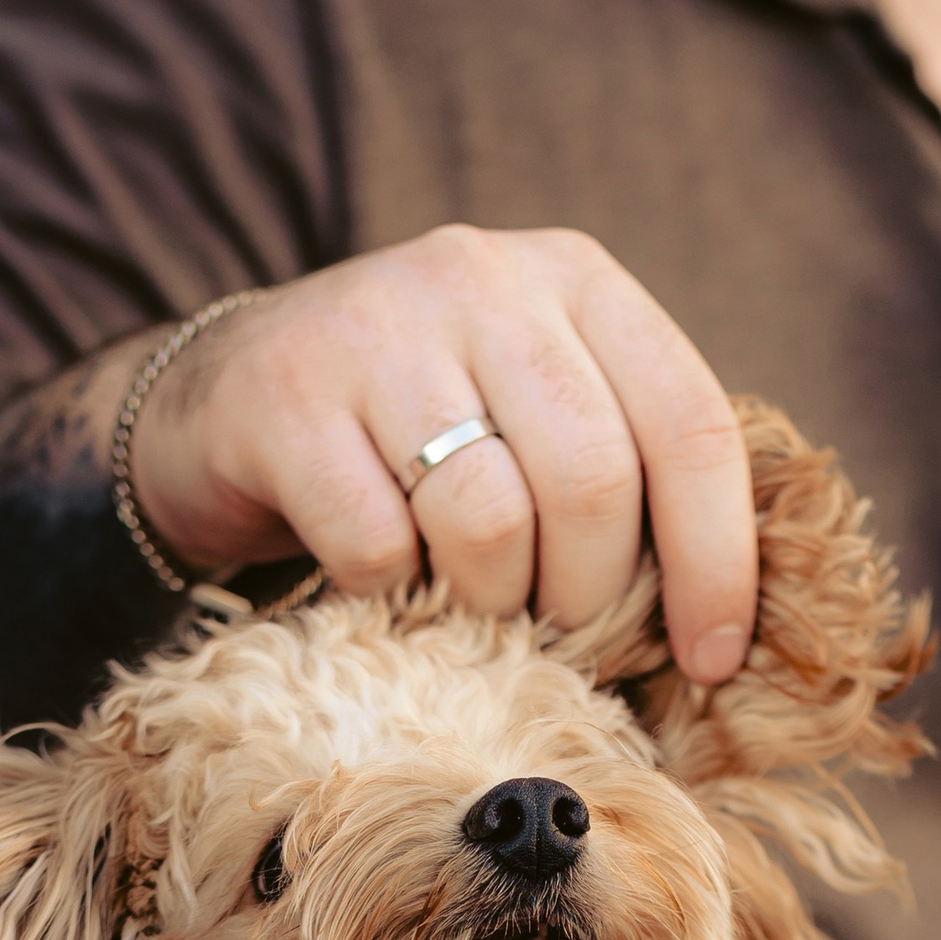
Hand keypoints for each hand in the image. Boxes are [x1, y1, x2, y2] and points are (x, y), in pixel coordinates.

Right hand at [127, 226, 759, 678]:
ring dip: (489, 604)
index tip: (713, 660)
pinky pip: (379, 546)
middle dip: (590, 596)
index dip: (717, 558)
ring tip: (468, 607)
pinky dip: (389, 596)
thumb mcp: (529, 406)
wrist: (220, 398)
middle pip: (594, 480)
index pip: (689, 421)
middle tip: (561, 638)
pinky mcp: (289, 398)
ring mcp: (379, 329)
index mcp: (576, 279)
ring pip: (490, 519)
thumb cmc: (412, 434)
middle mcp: (485, 279)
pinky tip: (378, 584)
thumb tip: (721, 620)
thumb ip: (621, 463)